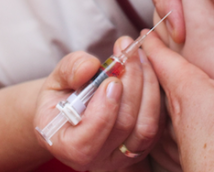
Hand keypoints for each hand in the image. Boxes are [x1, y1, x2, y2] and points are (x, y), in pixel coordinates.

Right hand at [35, 37, 162, 170]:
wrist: (72, 110)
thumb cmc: (61, 96)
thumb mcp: (56, 79)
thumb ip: (69, 70)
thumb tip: (90, 66)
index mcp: (66, 147)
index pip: (87, 140)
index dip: (104, 109)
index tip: (112, 79)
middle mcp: (95, 159)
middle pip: (123, 126)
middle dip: (131, 84)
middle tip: (130, 53)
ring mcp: (121, 158)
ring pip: (145, 126)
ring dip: (148, 86)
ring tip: (140, 57)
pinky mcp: (140, 148)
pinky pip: (157, 123)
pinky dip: (156, 95)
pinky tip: (148, 70)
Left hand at [142, 30, 213, 171]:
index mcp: (187, 92)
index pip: (162, 59)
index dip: (152, 42)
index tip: (144, 31)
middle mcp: (183, 117)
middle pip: (166, 86)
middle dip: (162, 69)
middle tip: (159, 54)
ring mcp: (192, 142)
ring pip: (180, 112)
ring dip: (180, 97)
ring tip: (186, 86)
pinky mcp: (208, 161)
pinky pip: (198, 133)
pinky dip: (200, 121)